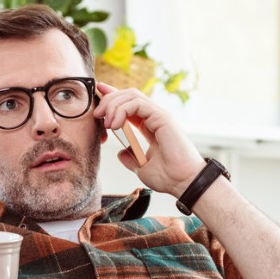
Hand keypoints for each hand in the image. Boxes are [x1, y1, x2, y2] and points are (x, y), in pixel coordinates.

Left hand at [93, 82, 205, 196]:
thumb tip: (121, 153)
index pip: (130, 104)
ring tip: (105, 122)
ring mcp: (159, 115)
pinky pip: (138, 103)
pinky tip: (115, 125)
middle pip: (129, 95)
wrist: (183, 183)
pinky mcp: (162, 117)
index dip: (112, 97)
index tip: (98, 96)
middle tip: (96, 114)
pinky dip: (122, 110)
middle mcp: (155, 117)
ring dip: (113, 104)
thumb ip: (131, 158)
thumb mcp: (142, 168)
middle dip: (109, 99)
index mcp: (151, 125)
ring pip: (132, 95)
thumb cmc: (168, 177)